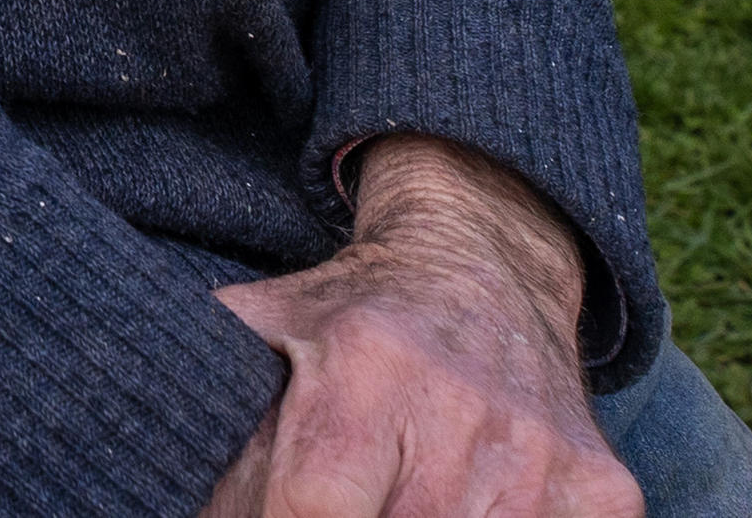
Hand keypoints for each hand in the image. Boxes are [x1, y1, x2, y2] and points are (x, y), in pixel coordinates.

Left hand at [195, 137, 635, 517]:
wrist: (488, 259)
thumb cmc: (356, 314)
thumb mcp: (269, 322)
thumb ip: (213, 390)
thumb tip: (147, 471)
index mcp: (366, 365)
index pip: (312, 502)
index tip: (278, 517)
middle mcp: (462, 408)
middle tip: (345, 500)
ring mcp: (541, 456)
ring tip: (397, 497)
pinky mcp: (604, 490)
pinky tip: (469, 509)